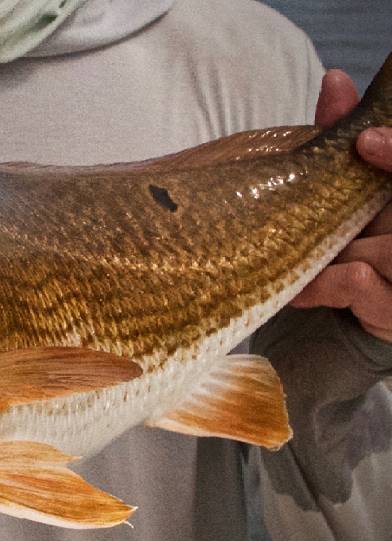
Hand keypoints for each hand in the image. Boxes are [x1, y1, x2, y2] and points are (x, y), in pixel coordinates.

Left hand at [289, 69, 391, 340]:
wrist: (346, 316)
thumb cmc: (350, 240)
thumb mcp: (344, 188)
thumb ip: (344, 135)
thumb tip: (336, 80)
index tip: (364, 142)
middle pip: (390, 210)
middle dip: (355, 215)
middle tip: (321, 222)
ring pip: (376, 249)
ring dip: (333, 252)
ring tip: (307, 259)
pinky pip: (360, 283)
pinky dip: (323, 283)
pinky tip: (300, 288)